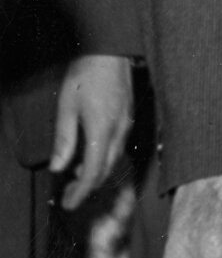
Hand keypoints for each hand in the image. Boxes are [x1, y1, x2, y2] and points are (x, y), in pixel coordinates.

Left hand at [50, 54, 132, 208]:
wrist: (111, 53)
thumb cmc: (86, 77)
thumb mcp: (66, 107)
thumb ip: (64, 140)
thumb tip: (58, 167)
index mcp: (101, 131)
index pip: (93, 171)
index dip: (81, 191)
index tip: (69, 204)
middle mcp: (118, 132)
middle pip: (106, 170)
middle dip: (87, 188)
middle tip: (67, 196)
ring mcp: (126, 126)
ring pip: (113, 160)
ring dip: (96, 174)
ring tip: (75, 180)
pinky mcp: (128, 120)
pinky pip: (117, 148)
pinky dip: (103, 160)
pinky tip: (90, 158)